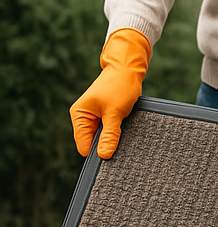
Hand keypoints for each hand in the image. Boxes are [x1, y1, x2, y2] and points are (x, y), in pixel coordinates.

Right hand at [70, 28, 150, 158]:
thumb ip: (109, 136)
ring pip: (102, 140)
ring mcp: (94, 119)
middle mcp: (84, 118)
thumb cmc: (119, 87)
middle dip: (105, 147)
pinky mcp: (104, 119)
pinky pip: (109, 134)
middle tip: (119, 142)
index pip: (84, 146)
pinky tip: (123, 130)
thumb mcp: (114, 113)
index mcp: (80, 115)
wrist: (127, 71)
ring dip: (112, 140)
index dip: (97, 153)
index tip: (111, 153)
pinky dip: (116, 135)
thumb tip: (103, 156)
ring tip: (121, 132)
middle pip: (92, 145)